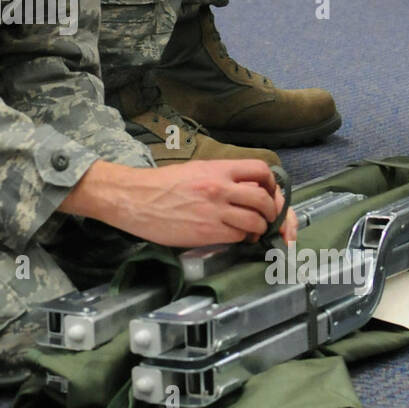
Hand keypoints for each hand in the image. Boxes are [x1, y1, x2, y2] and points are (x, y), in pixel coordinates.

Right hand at [61, 158, 298, 248]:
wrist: (135, 199)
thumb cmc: (161, 185)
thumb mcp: (195, 171)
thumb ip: (221, 178)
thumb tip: (244, 189)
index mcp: (217, 169)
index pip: (261, 171)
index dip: (272, 184)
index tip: (271, 194)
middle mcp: (220, 187)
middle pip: (264, 199)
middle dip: (273, 212)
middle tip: (269, 219)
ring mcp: (215, 211)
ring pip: (256, 221)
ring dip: (260, 228)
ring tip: (253, 231)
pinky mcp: (208, 232)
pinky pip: (239, 236)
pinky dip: (244, 238)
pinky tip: (238, 238)